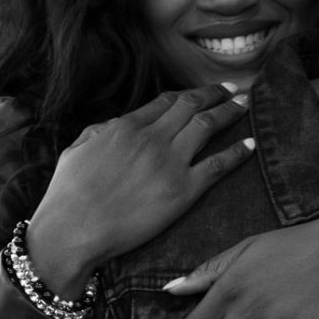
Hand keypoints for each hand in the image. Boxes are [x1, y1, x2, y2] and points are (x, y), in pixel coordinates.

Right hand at [25, 83, 254, 296]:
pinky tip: (251, 143)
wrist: (74, 230)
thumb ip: (99, 132)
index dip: (187, 94)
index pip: (165, 102)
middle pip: (192, 107)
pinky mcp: (183, 191)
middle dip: (215, 94)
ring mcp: (170, 163)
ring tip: (246, 103)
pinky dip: (238, 152)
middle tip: (232, 88)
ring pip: (208, 126)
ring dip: (231, 112)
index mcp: (125, 127)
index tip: (200, 92)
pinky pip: (218, 165)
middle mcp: (152, 138)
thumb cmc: (66, 195)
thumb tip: (116, 125)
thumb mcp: (75, 150)